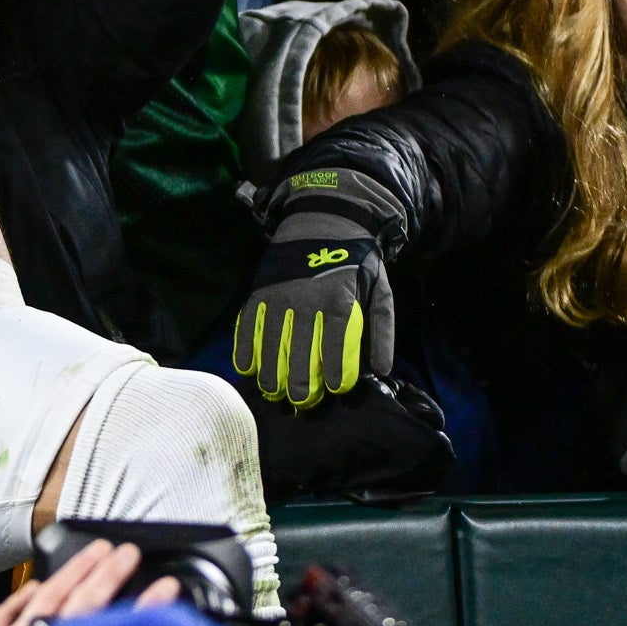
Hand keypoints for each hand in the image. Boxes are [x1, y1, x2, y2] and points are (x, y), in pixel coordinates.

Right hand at [234, 170, 401, 407]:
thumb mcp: (380, 292)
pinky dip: (244, 348)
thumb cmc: (356, 263)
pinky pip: (247, 326)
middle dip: (300, 383)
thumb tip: (381, 370)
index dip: (336, 373)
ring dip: (270, 372)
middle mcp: (305, 303)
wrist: (323, 222)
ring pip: (270, 344)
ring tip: (273, 393)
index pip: (336, 347)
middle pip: (299, 352)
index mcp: (338, 303)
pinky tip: (246, 369)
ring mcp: (278, 297)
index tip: (336, 390)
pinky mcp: (259, 293)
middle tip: (301, 403)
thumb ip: (382, 331)